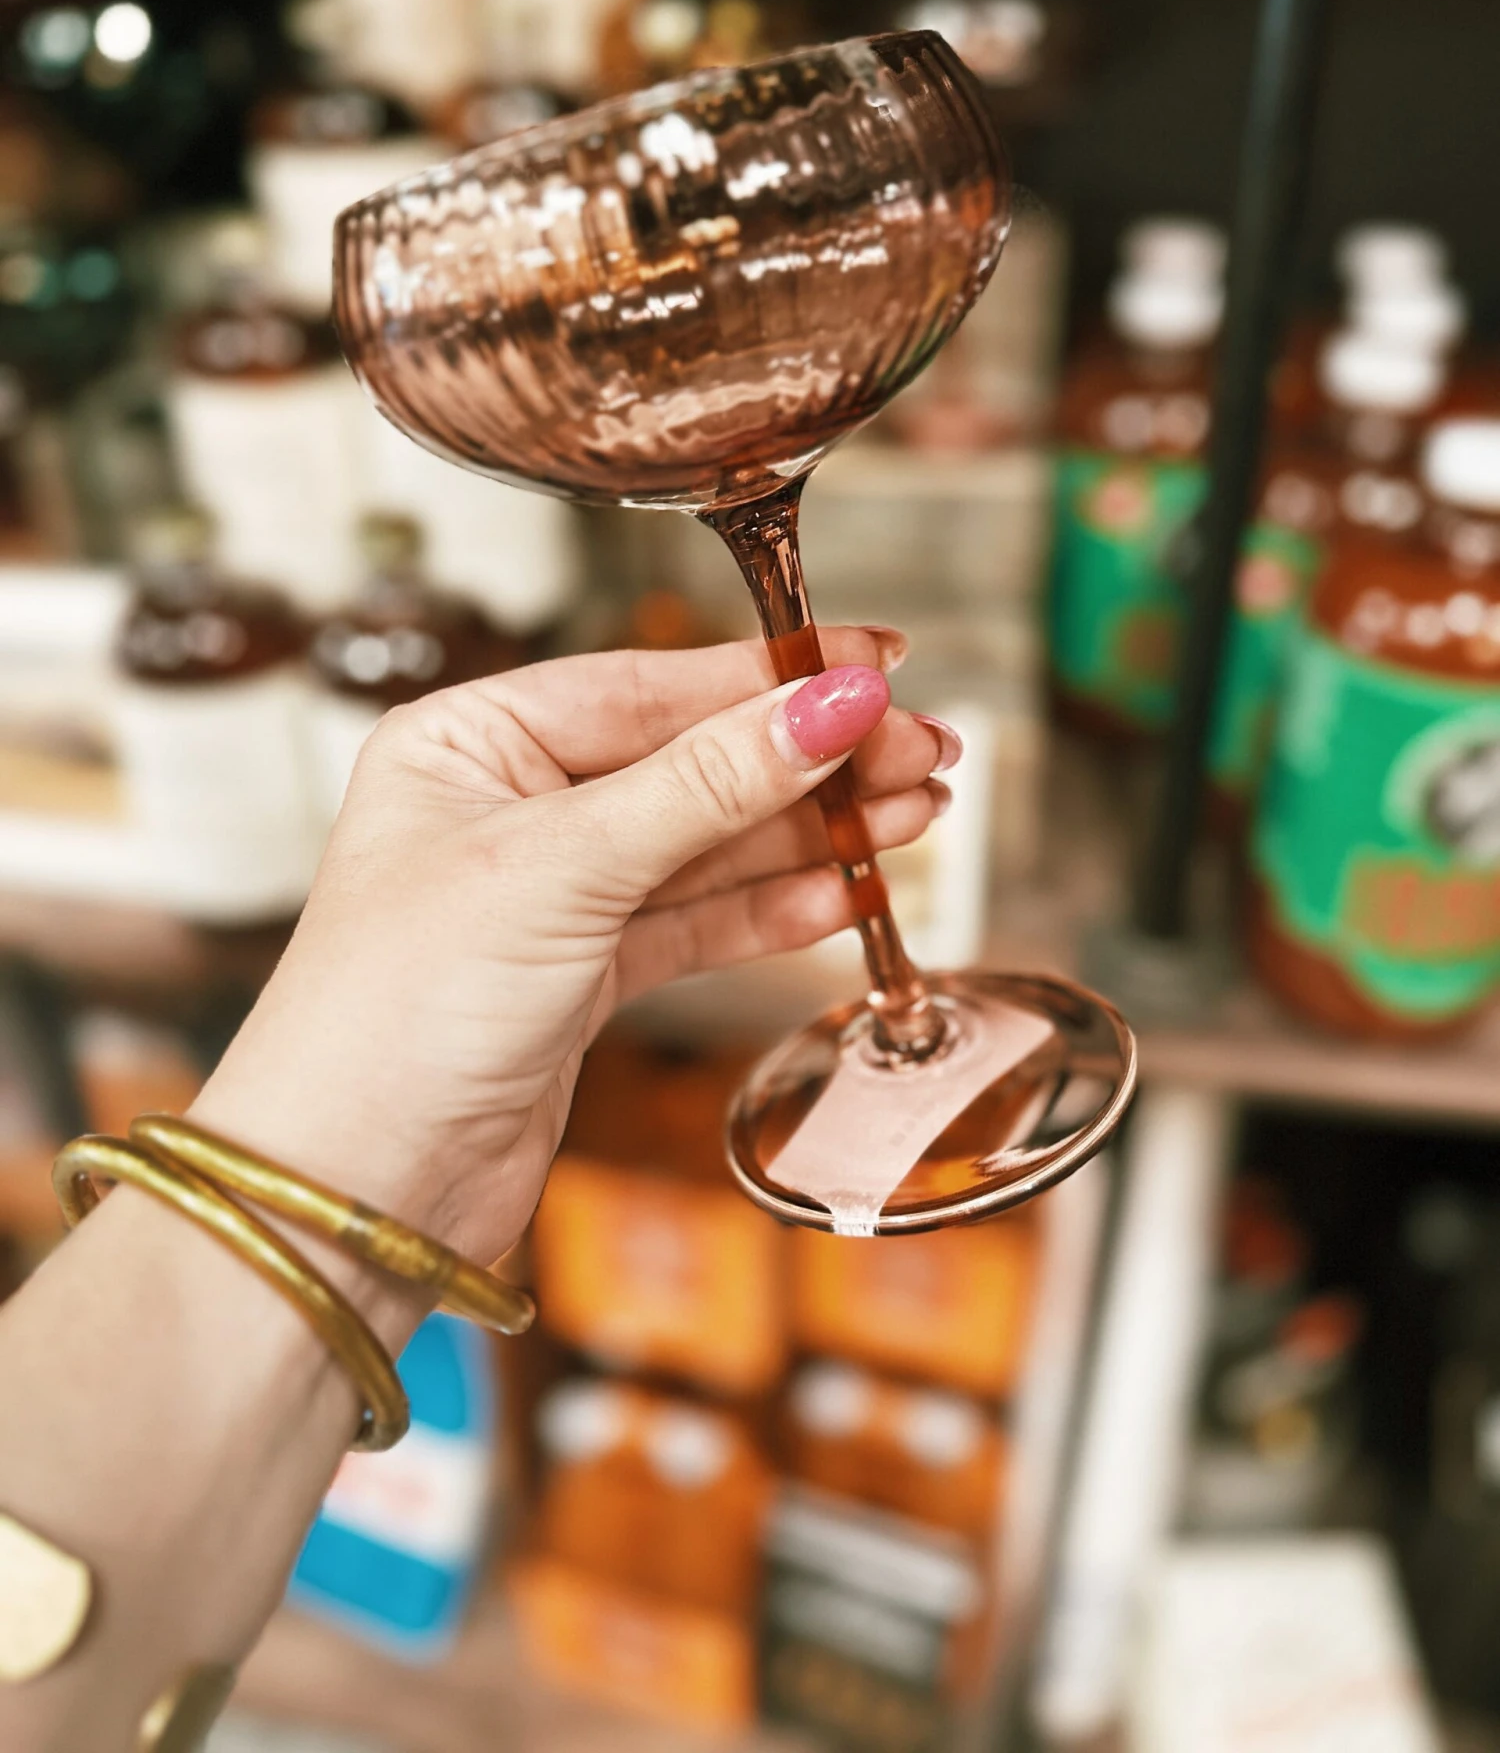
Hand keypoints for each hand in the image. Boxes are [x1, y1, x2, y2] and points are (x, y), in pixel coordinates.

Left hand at [196, 630, 952, 1263]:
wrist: (354, 1194)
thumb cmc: (397, 1013)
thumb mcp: (563, 868)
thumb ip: (709, 784)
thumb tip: (830, 702)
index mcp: (470, 741)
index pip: (649, 685)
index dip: (772, 679)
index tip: (878, 669)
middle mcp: (508, 806)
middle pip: (693, 761)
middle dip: (811, 761)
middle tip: (925, 753)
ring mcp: (549, 894)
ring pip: (709, 844)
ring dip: (814, 833)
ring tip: (916, 814)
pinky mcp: (582, 977)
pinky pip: (700, 923)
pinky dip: (776, 909)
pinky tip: (851, 890)